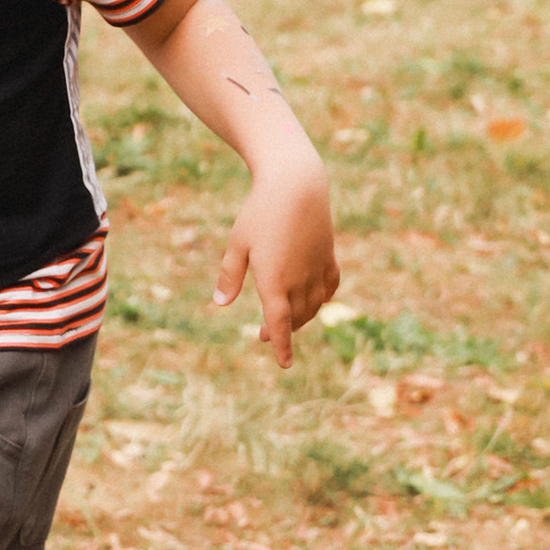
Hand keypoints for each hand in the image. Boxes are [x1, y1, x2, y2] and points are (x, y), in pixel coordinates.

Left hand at [214, 165, 339, 368]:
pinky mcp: (328, 255)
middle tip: (266, 335)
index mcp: (274, 281)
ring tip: (288, 319)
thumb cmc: (260, 212)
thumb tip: (220, 304)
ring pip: (314, 305)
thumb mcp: (237, 244)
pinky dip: (324, 298)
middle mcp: (299, 280)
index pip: (279, 324)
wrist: (296, 184)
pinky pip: (329, 286)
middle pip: (296, 317)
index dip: (282, 346)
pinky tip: (318, 300)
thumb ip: (229, 276)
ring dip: (302, 317)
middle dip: (284, 331)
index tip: (284, 364)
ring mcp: (317, 268)